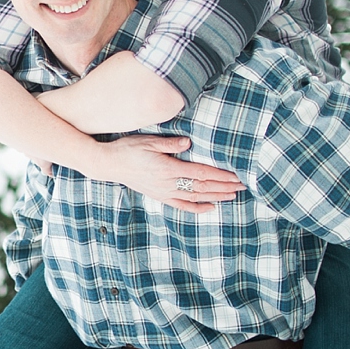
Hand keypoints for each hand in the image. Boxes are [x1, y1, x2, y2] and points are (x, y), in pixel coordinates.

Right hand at [88, 135, 243, 211]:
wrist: (108, 164)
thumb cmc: (127, 149)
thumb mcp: (148, 140)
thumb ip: (170, 143)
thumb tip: (188, 143)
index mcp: (168, 169)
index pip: (201, 173)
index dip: (220, 176)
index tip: (235, 176)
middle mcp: (168, 184)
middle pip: (202, 187)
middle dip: (223, 187)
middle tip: (242, 186)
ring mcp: (164, 192)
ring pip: (195, 197)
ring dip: (215, 197)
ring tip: (232, 195)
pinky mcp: (159, 196)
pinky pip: (182, 205)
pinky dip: (197, 207)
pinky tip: (210, 207)